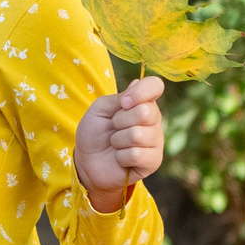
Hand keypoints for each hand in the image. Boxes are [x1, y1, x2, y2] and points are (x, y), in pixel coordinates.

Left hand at [76, 75, 165, 212]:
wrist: (88, 161)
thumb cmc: (95, 132)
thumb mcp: (100, 109)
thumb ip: (118, 98)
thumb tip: (137, 84)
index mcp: (143, 103)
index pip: (155, 85)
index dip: (140, 92)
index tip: (123, 102)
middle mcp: (154, 120)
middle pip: (145, 112)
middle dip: (120, 120)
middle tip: (114, 127)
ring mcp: (156, 141)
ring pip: (137, 134)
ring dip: (118, 140)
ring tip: (116, 143)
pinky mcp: (154, 161)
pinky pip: (136, 154)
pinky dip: (121, 156)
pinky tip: (120, 158)